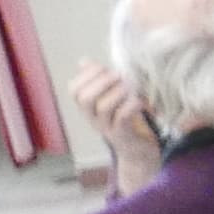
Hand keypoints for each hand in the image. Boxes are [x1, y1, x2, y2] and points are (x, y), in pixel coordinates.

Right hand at [68, 60, 161, 180]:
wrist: (139, 152)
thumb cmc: (126, 121)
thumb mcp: (111, 98)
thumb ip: (99, 80)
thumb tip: (83, 61)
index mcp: (88, 108)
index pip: (74, 90)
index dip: (87, 75)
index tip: (104, 68)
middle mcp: (93, 118)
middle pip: (84, 98)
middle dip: (101, 82)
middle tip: (119, 76)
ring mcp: (107, 128)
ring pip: (102, 107)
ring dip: (117, 93)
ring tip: (130, 87)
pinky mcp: (123, 136)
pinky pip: (122, 119)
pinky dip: (130, 106)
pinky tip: (139, 101)